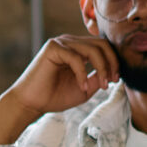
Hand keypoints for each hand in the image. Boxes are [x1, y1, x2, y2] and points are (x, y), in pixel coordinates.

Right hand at [0, 35, 122, 143]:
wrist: (31, 103)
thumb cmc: (54, 97)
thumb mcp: (84, 87)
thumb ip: (97, 77)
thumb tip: (113, 71)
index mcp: (77, 49)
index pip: (103, 46)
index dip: (114, 61)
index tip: (115, 80)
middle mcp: (70, 42)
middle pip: (101, 44)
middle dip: (111, 63)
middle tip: (111, 81)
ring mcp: (61, 43)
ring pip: (92, 49)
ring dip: (102, 68)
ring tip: (101, 85)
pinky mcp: (52, 48)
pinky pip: (76, 57)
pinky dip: (82, 73)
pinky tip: (81, 86)